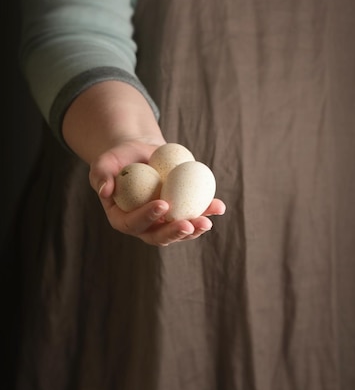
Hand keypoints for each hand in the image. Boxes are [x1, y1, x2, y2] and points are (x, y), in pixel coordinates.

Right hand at [89, 139, 225, 245]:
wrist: (140, 154)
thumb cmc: (118, 158)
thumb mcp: (104, 163)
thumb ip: (101, 175)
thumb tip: (105, 191)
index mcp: (123, 219)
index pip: (134, 223)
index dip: (148, 217)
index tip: (163, 204)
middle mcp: (144, 226)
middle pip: (159, 236)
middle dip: (175, 232)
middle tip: (189, 224)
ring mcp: (163, 222)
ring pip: (179, 230)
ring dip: (195, 228)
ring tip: (207, 220)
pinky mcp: (179, 213)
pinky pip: (193, 215)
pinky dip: (207, 211)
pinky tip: (219, 206)